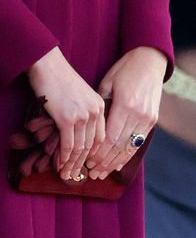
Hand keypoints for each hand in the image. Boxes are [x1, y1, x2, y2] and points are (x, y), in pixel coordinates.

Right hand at [27, 47, 105, 181]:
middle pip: (91, 145)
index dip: (93, 154)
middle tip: (76, 176)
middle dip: (83, 163)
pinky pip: (68, 144)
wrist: (44, 62)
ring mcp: (82, 116)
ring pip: (80, 148)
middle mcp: (94, 112)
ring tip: (66, 175)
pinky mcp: (67, 118)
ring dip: (73, 164)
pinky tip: (59, 164)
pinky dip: (64, 157)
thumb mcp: (78, 93)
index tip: (86, 165)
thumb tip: (77, 129)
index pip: (100, 137)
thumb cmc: (57, 75)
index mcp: (100, 105)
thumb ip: (83, 110)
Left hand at [86, 46, 165, 179]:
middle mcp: (138, 115)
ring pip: (129, 148)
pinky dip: (127, 155)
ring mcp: (147, 119)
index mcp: (125, 105)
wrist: (148, 63)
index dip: (98, 152)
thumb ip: (101, 105)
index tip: (86, 161)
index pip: (110, 136)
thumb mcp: (107, 83)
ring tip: (102, 173)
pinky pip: (138, 143)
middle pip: (119, 146)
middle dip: (104, 161)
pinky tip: (118, 165)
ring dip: (115, 163)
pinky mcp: (152, 121)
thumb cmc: (122, 70)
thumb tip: (89, 126)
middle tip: (91, 172)